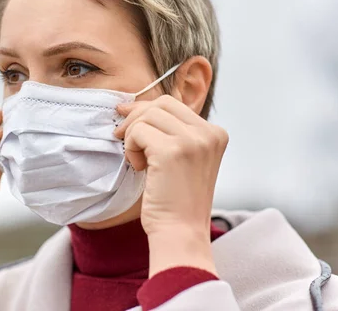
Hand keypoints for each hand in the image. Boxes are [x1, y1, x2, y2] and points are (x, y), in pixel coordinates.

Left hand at [114, 95, 228, 237]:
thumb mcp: (182, 158)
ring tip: (139, 161)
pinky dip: (130, 148)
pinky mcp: (171, 151)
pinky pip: (138, 132)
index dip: (145, 110)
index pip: (173, 104)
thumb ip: (169, 131)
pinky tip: (139, 168)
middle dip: (136, 117)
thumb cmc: (175, 199)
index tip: (127, 122)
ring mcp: (192, 141)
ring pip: (147, 116)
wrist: (180, 232)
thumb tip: (131, 106)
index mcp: (215, 133)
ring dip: (133, 136)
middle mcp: (209, 133)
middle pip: (161, 104)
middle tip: (121, 137)